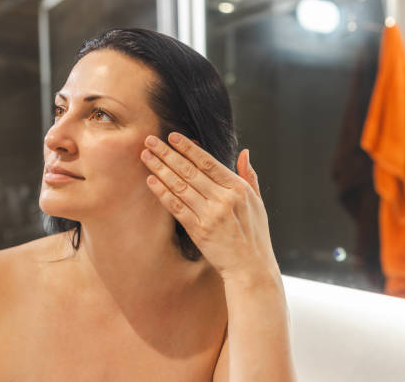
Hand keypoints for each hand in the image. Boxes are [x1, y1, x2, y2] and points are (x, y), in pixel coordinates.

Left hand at [140, 132, 279, 281]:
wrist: (251, 268)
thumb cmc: (255, 235)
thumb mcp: (258, 202)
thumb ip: (249, 175)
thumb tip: (244, 152)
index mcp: (238, 188)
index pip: (208, 162)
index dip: (188, 148)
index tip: (172, 136)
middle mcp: (224, 199)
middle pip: (190, 171)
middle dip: (168, 154)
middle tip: (150, 141)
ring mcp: (211, 215)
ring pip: (180, 186)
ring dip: (160, 169)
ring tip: (146, 157)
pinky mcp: (199, 231)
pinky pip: (177, 208)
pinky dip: (163, 193)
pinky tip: (151, 182)